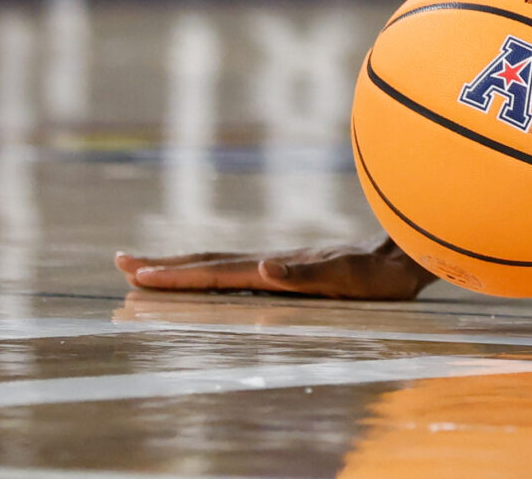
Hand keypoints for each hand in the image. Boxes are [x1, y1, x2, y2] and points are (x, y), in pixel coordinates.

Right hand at [115, 239, 432, 298]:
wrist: (412, 252)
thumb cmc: (383, 276)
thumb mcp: (349, 279)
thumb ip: (308, 274)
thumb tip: (264, 267)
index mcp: (277, 267)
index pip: (217, 273)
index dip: (176, 277)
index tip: (135, 276)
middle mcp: (274, 262)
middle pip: (210, 264)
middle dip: (164, 267)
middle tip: (120, 265)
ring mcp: (282, 262)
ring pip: (222, 263)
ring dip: (183, 266)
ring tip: (148, 266)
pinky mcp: (294, 267)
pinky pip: (241, 269)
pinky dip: (212, 271)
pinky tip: (208, 273)